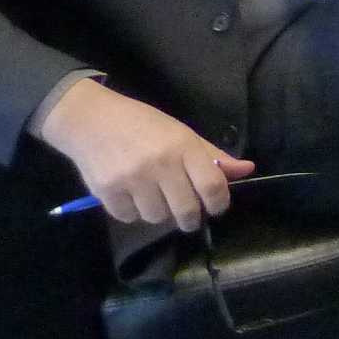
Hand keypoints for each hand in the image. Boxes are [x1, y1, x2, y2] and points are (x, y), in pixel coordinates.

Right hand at [36, 82, 252, 230]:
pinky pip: (130, 218)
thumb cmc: (142, 124)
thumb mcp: (182, 133)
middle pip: (187, 210)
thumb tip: (247, 170)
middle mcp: (160, 164)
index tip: (216, 208)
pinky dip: (133, 212)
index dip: (220, 204)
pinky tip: (131, 195)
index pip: (213, 186)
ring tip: (154, 196)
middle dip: (191, 218)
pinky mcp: (107, 192)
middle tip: (188, 215)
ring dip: (160, 212)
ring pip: (158, 217)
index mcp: (183, 146)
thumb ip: (213, 155)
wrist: (90, 120)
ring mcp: (132, 179)